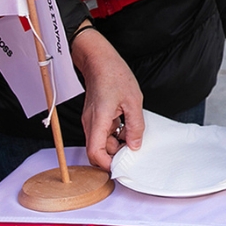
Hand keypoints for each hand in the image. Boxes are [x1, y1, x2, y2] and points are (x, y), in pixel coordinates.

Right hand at [71, 28, 143, 169]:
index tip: (122, 165)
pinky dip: (115, 134)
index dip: (107, 164)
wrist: (100, 60)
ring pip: (102, 142)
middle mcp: (91, 124)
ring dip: (116, 144)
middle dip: (115, 155)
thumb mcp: (133, 101)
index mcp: (98, 121)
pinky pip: (103, 133)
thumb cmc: (114, 75)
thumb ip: (135, 126)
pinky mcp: (95, 117)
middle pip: (98, 150)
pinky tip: (128, 127)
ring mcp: (92, 120)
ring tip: (133, 136)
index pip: (95, 153)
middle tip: (133, 151)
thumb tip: (135, 146)